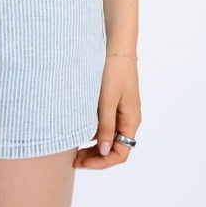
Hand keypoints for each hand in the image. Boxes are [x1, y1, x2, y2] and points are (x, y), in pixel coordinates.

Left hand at [73, 55, 140, 169]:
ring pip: (109, 137)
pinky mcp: (113, 102)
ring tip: (74, 148)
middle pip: (114, 148)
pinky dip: (93, 132)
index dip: (102, 163)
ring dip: (93, 146)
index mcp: (131, 120)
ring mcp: (121, 110)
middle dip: (95, 157)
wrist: (115, 43)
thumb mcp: (107, 99)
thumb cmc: (113, 69)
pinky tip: (79, 130)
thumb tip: (105, 151)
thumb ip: (106, 125)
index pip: (120, 153)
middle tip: (74, 159)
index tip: (82, 163)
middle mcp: (128, 118)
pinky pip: (105, 125)